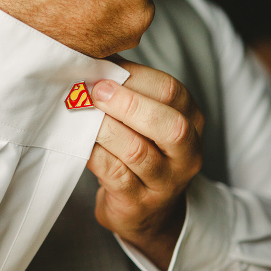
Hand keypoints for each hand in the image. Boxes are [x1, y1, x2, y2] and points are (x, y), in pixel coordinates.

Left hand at [87, 60, 203, 270]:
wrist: (146, 214)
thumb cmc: (141, 152)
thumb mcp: (147, 121)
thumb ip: (130, 91)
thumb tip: (95, 56)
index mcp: (191, 122)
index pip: (171, 91)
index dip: (135, 77)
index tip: (103, 69)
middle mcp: (186, 154)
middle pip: (169, 125)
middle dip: (127, 104)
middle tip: (93, 91)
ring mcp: (165, 182)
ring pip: (136, 150)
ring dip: (103, 127)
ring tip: (80, 113)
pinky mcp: (138, 203)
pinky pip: (114, 174)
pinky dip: (93, 152)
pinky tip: (79, 140)